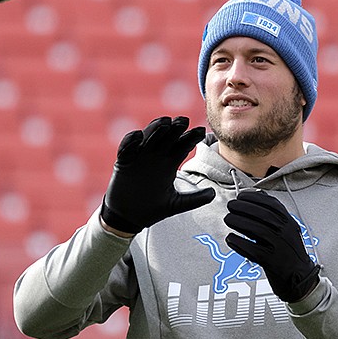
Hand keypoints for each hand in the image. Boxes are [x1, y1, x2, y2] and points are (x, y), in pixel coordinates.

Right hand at [101, 116, 215, 233]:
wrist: (128, 218)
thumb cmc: (152, 209)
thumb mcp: (176, 204)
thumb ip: (195, 199)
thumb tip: (213, 194)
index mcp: (169, 163)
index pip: (182, 145)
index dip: (191, 138)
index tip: (201, 132)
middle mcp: (156, 156)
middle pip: (167, 137)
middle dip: (175, 128)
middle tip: (184, 120)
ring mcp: (140, 157)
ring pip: (148, 137)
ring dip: (154, 129)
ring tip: (164, 122)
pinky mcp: (124, 162)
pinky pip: (126, 148)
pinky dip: (131, 140)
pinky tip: (138, 136)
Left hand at [224, 190, 319, 302]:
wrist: (300, 277)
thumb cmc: (289, 251)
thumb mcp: (286, 228)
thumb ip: (273, 212)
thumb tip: (256, 194)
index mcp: (289, 222)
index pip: (272, 204)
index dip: (254, 198)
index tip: (241, 196)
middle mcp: (286, 233)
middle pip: (263, 215)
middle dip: (244, 207)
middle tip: (231, 206)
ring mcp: (279, 247)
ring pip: (257, 230)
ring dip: (239, 222)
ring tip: (228, 219)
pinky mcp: (271, 262)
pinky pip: (252, 250)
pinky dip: (239, 243)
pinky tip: (231, 238)